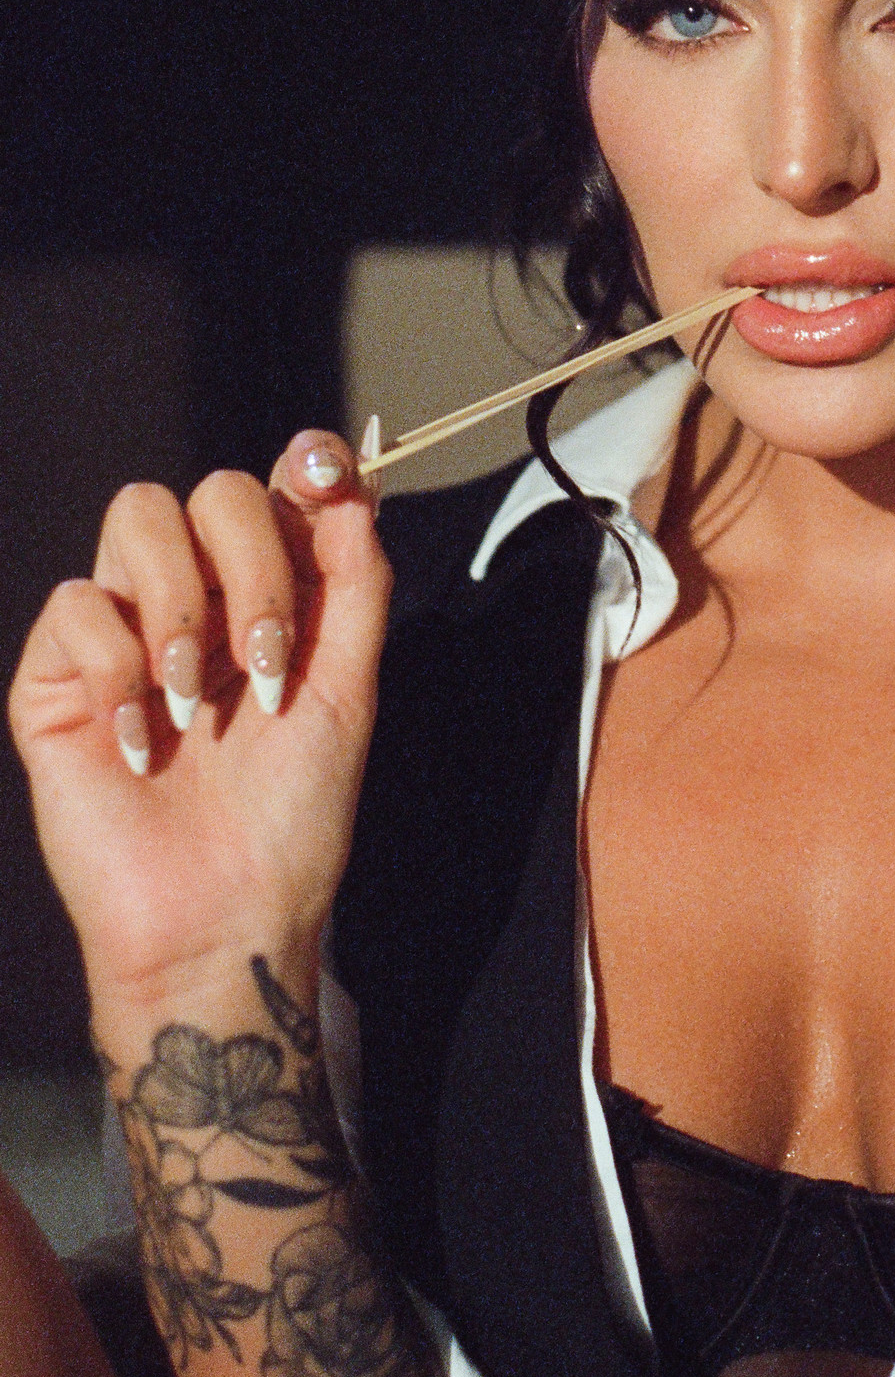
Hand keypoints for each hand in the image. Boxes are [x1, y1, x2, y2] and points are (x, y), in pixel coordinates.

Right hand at [9, 435, 390, 1019]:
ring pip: (138, 513)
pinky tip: (142, 742)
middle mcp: (202, 596)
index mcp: (276, 592)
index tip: (322, 477)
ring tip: (196, 703)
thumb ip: (355, 584)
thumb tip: (352, 487)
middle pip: (214, 488)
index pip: (281, 484)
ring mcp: (126, 629)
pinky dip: (118, 671)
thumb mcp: (348, 691)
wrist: (225, 916)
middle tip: (266, 664)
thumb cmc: (291, 814)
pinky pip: (75, 604)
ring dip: (185, 605)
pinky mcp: (58, 677)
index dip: (304, 460)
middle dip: (255, 566)